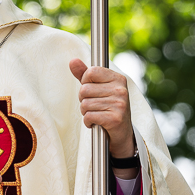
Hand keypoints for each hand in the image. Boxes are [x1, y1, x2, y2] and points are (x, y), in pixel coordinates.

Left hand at [69, 59, 137, 177]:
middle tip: (94, 106)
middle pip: (85, 89)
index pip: (91, 72)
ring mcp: (119, 104)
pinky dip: (88, 122)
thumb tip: (72, 61)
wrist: (122, 133)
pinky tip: (95, 123)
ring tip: (96, 114)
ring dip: (86, 112)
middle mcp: (121, 90)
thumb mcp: (98, 89)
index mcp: (118, 78)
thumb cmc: (108, 107)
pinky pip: (88, 116)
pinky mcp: (115, 119)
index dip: (85, 82)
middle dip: (84, 100)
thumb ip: (85, 75)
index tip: (92, 91)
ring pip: (85, 104)